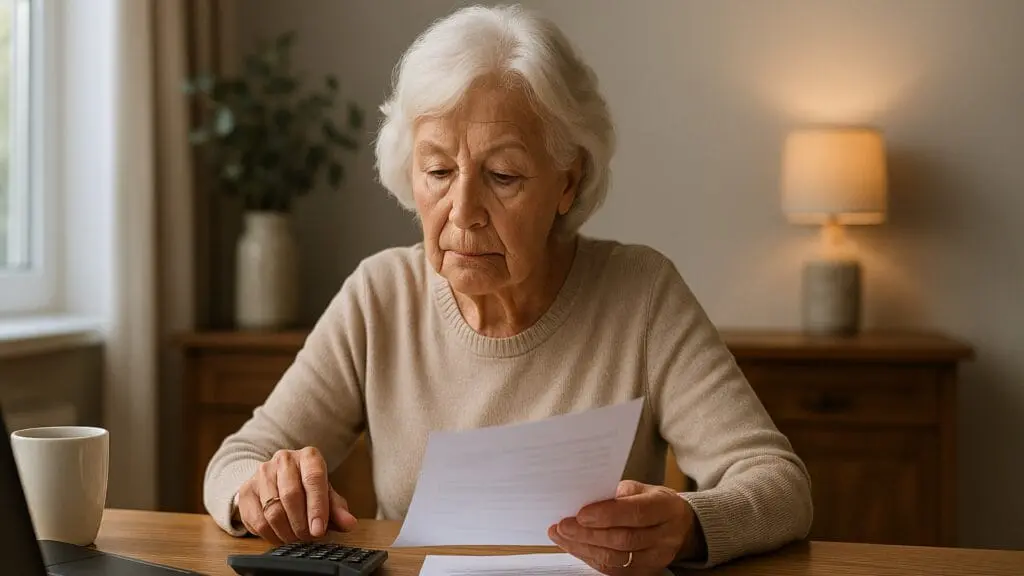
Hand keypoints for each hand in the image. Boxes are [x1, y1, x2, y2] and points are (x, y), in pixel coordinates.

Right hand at [237, 447, 357, 544]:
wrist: (278, 479)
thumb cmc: (308, 487)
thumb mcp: (326, 495)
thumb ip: (338, 509)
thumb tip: (349, 523)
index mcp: (309, 456)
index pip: (313, 480)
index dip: (317, 508)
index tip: (319, 530)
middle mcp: (284, 459)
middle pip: (290, 496)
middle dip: (301, 524)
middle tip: (309, 538)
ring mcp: (262, 473)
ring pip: (273, 510)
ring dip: (286, 531)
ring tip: (296, 538)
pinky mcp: (246, 489)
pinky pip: (257, 520)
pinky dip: (270, 534)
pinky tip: (280, 535)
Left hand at [548, 480, 699, 574]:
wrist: (679, 526)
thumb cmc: (653, 502)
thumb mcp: (642, 488)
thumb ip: (618, 493)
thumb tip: (586, 498)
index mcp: (666, 507)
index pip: (636, 513)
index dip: (607, 515)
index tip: (580, 514)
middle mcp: (665, 536)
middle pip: (624, 540)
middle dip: (589, 534)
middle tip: (563, 526)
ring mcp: (657, 558)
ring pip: (617, 559)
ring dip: (584, 548)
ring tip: (562, 536)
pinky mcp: (646, 572)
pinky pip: (615, 570)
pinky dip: (590, 558)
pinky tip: (575, 547)